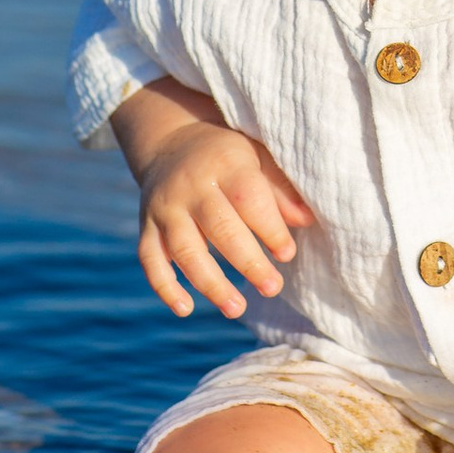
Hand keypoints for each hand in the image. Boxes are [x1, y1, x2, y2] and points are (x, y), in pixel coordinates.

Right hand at [110, 80, 315, 320]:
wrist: (170, 142)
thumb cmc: (227, 159)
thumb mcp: (256, 159)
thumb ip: (279, 189)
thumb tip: (307, 220)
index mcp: (225, 165)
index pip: (248, 198)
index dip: (270, 228)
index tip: (287, 254)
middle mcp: (191, 187)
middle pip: (219, 228)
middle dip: (247, 262)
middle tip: (272, 288)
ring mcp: (165, 208)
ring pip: (185, 250)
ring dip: (210, 283)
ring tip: (237, 309)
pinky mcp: (146, 226)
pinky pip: (150, 259)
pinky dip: (165, 286)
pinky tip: (185, 309)